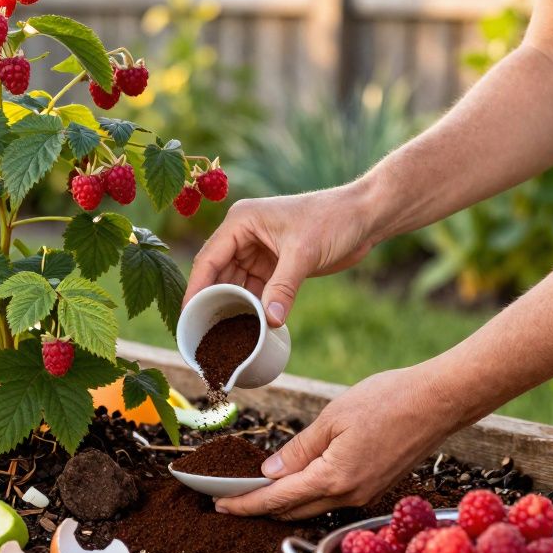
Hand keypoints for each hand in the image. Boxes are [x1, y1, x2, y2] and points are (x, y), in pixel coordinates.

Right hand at [183, 185, 381, 325]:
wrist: (365, 215)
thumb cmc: (333, 220)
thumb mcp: (304, 253)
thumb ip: (283, 287)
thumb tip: (268, 322)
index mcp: (241, 221)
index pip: (209, 260)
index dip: (195, 290)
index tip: (187, 318)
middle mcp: (243, 234)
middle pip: (217, 275)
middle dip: (211, 303)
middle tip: (202, 334)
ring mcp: (258, 250)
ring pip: (235, 284)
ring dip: (232, 308)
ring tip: (222, 336)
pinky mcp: (274, 264)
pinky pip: (255, 289)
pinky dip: (252, 307)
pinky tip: (247, 327)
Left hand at [215, 362, 463, 519]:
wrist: (439, 401)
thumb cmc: (389, 400)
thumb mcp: (332, 418)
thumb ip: (298, 450)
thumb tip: (269, 473)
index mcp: (333, 478)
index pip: (276, 499)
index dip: (244, 503)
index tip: (218, 503)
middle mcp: (348, 496)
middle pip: (292, 510)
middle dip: (258, 507)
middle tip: (229, 497)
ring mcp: (364, 495)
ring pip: (312, 506)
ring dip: (282, 502)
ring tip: (255, 490)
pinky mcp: (374, 487)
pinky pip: (331, 498)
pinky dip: (306, 493)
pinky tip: (294, 479)